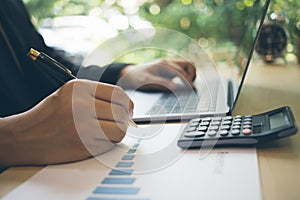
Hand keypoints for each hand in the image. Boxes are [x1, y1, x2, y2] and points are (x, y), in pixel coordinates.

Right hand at [0, 79, 133, 166]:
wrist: (24, 137)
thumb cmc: (49, 116)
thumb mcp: (70, 95)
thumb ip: (96, 97)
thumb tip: (126, 106)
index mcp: (79, 88)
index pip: (118, 94)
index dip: (127, 104)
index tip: (127, 111)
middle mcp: (81, 104)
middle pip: (122, 113)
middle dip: (123, 121)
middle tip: (115, 124)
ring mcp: (81, 125)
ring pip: (120, 130)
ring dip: (115, 133)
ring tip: (103, 133)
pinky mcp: (82, 145)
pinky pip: (108, 144)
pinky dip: (105, 144)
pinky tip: (91, 141)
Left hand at [118, 59, 195, 90]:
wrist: (129, 74)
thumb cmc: (137, 78)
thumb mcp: (147, 81)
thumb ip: (162, 83)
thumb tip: (176, 87)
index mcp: (163, 64)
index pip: (180, 71)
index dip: (187, 81)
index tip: (192, 89)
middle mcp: (168, 62)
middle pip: (188, 65)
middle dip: (191, 76)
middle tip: (190, 88)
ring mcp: (169, 65)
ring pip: (187, 65)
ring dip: (190, 74)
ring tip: (188, 85)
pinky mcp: (169, 69)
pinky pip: (183, 69)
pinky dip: (186, 75)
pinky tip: (182, 84)